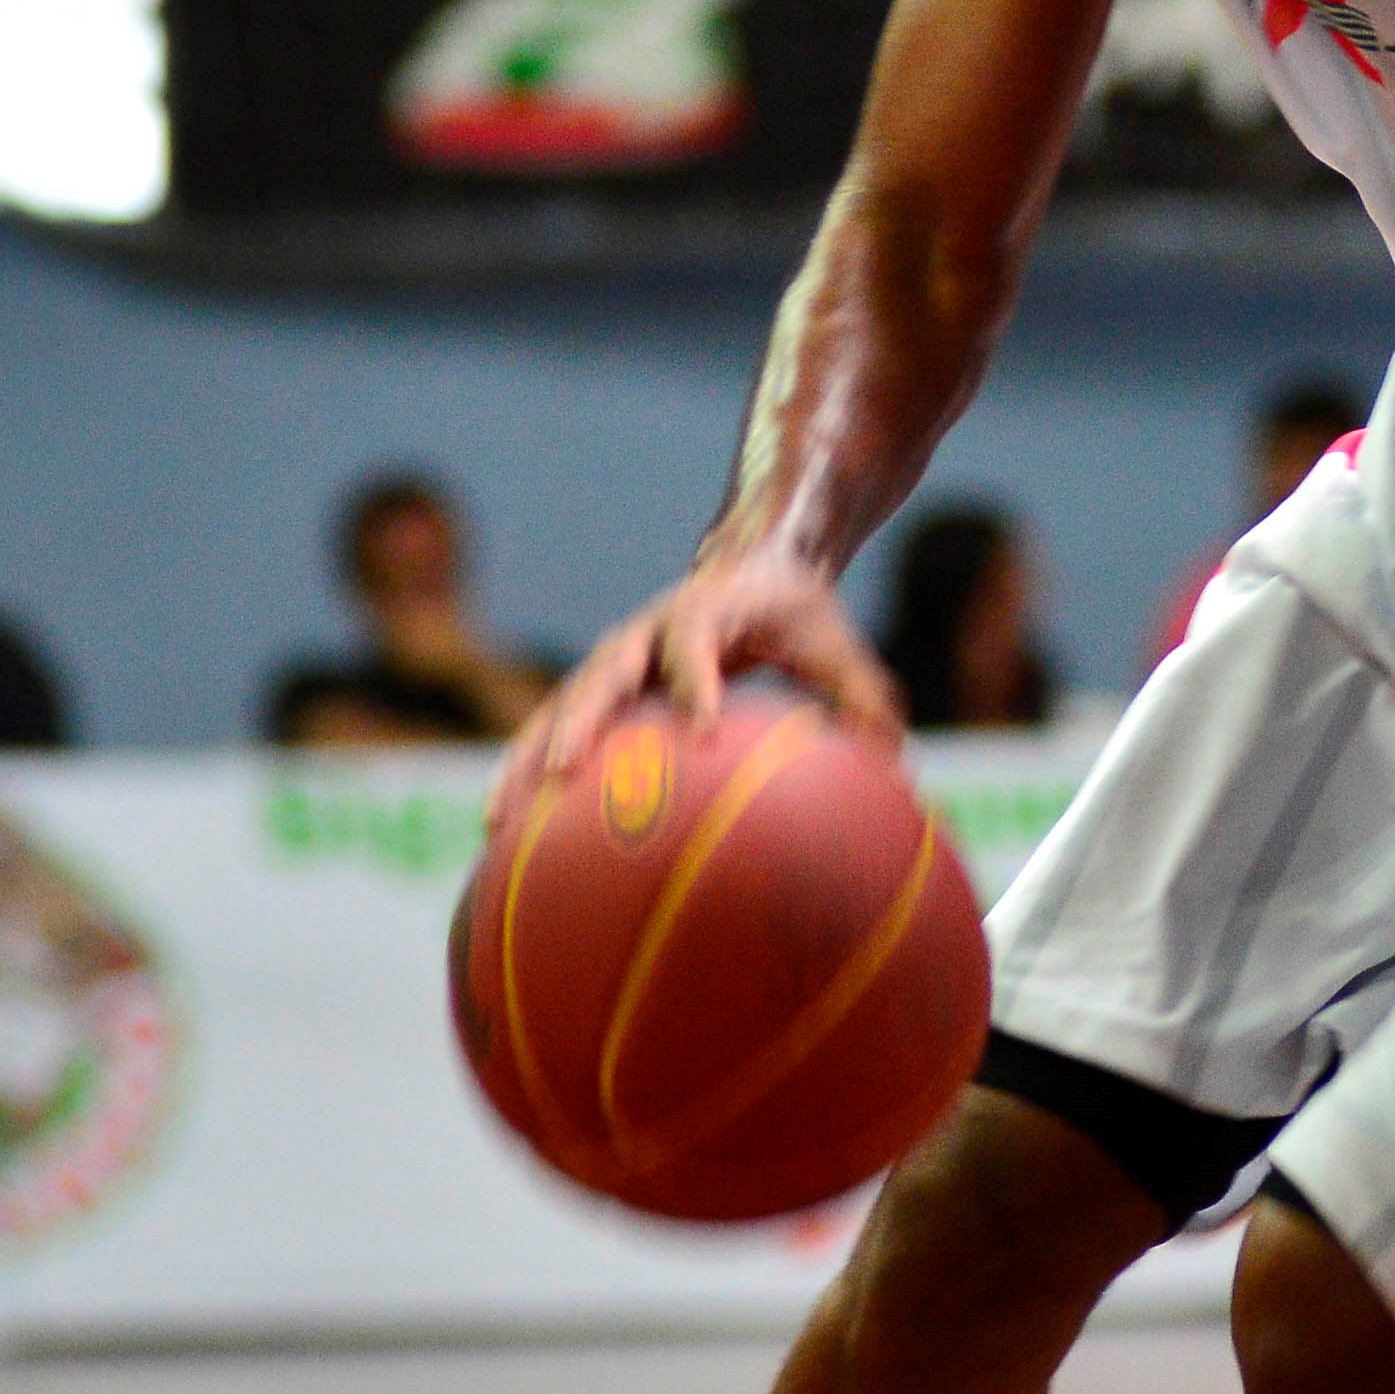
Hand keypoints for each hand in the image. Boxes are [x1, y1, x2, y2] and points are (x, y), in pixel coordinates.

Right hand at [511, 548, 900, 815]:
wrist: (752, 558)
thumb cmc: (800, 611)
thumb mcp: (836, 644)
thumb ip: (864, 696)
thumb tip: (896, 764)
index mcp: (707, 610)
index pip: (693, 640)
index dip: (695, 680)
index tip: (701, 730)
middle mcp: (648, 631)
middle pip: (603, 672)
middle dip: (580, 724)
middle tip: (563, 778)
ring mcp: (617, 657)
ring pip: (561, 704)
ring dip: (528, 759)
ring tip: (499, 824)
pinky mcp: (603, 685)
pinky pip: (556, 728)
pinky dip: (527, 772)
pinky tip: (503, 835)